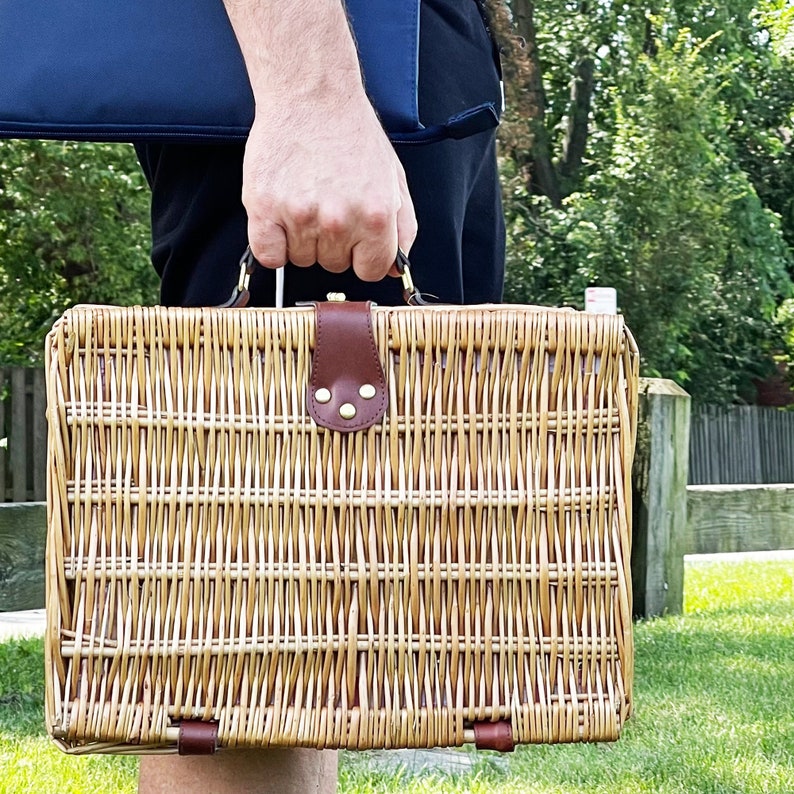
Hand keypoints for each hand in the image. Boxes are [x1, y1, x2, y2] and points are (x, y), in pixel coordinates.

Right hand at [241, 95, 416, 281]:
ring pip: (302, 260)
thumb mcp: (395, 180)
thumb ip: (403, 229)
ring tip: (307, 200)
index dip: (363, 257)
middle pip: (335, 266)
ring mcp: (300, 215)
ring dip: (302, 239)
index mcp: (376, 216)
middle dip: (333, 244)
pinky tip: (281, 218)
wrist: (313, 95)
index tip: (355, 241)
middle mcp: (339, 220)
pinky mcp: (265, 208)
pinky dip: (273, 244)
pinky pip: (270, 256)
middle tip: (328, 205)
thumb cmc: (352, 134)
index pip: (371, 271)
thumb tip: (394, 269)